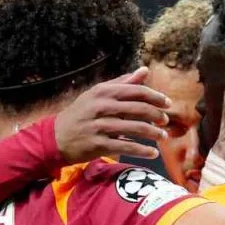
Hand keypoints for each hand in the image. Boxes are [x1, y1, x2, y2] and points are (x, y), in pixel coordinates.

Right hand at [54, 67, 170, 162]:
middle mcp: (101, 107)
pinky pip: (126, 147)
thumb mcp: (98, 94)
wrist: (56, 137)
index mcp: (103, 92)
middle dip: (157, 115)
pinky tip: (153, 154)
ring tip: (163, 137)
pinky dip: (142, 151)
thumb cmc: (82, 114)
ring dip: (154, 133)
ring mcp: (99, 126)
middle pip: (138, 109)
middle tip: (166, 121)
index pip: (136, 90)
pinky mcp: (99, 145)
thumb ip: (123, 83)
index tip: (167, 103)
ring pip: (135, 128)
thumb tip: (145, 70)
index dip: (155, 96)